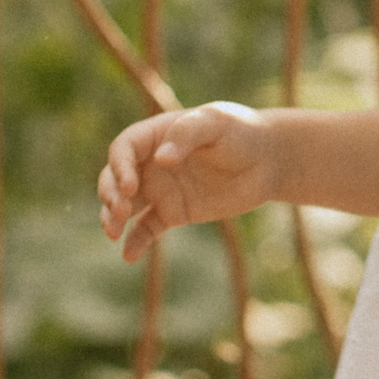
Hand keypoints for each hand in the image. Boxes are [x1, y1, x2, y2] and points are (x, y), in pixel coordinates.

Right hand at [98, 103, 278, 262]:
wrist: (269, 160)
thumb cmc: (242, 131)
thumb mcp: (216, 123)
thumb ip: (187, 134)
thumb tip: (161, 158)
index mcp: (156, 135)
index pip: (124, 149)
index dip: (119, 167)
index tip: (130, 186)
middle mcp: (152, 162)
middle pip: (114, 178)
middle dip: (109, 194)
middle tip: (120, 210)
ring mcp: (161, 189)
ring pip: (124, 205)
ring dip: (111, 218)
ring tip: (113, 233)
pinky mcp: (174, 212)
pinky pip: (146, 229)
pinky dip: (134, 242)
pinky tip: (128, 256)